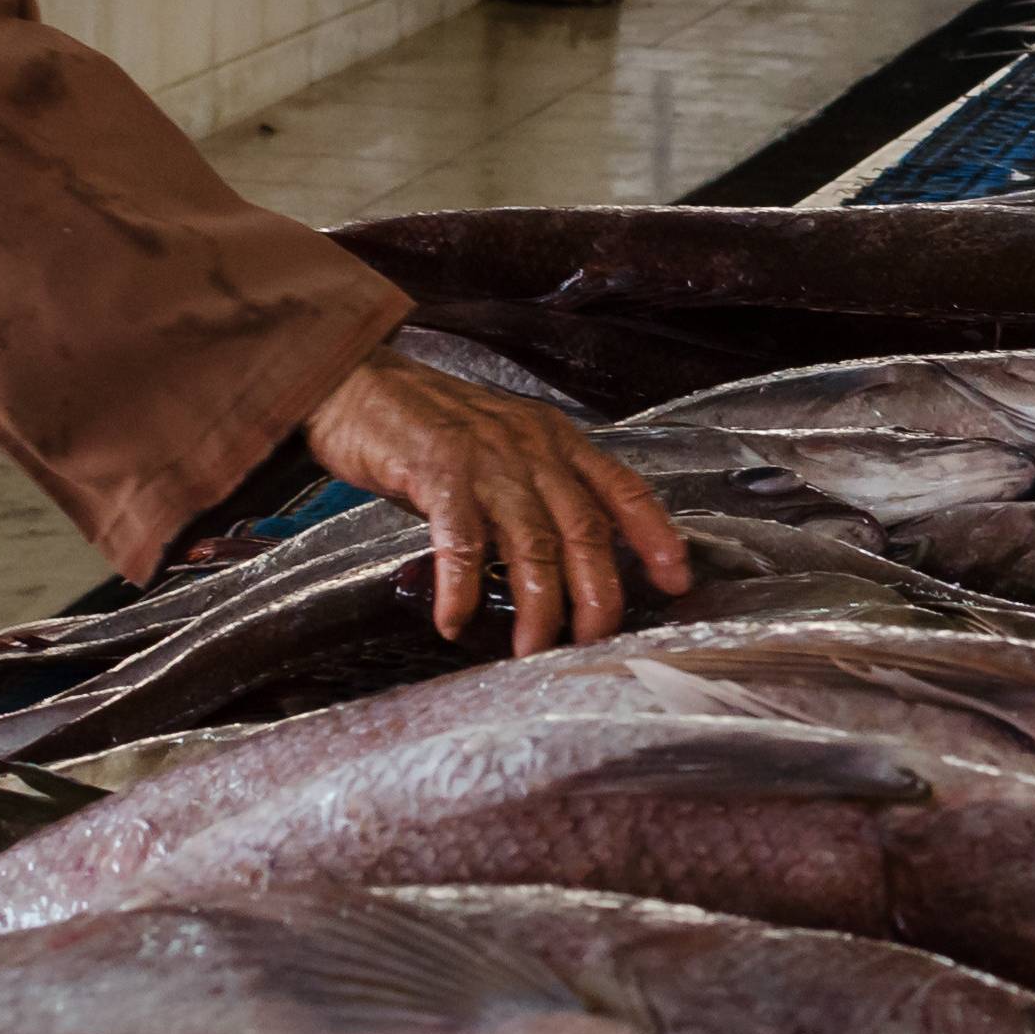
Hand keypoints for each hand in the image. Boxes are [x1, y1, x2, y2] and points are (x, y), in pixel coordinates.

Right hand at [300, 344, 692, 653]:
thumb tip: (566, 557)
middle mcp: (531, 449)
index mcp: (555, 441)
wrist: (357, 381)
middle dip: (599, 595)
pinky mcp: (437, 471)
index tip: (677, 581)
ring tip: (532, 652)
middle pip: (584, 530)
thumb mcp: (504, 445)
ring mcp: (487, 460)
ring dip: (539, 608)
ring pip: (533, 545)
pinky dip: (463, 588)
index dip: (655, 535)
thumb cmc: (429, 423)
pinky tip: (455, 622)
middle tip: (595, 644)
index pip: (623, 488)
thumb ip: (538, 489)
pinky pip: (462, 541)